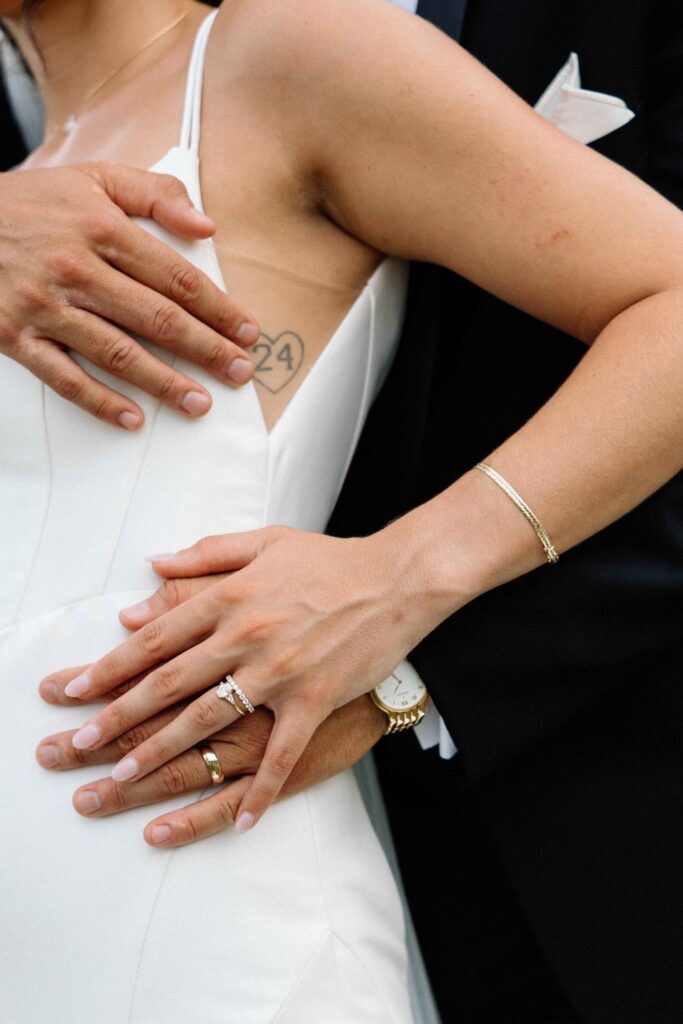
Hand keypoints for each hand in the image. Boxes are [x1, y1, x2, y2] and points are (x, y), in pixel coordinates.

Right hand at [0, 162, 259, 427]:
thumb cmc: (30, 202)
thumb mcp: (92, 178)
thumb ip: (154, 193)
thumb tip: (207, 224)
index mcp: (100, 228)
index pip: (175, 276)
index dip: (218, 308)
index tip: (248, 331)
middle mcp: (76, 269)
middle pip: (156, 319)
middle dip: (206, 349)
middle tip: (241, 373)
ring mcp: (44, 307)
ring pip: (117, 354)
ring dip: (164, 383)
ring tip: (199, 403)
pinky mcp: (16, 337)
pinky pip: (64, 378)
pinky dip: (100, 402)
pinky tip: (132, 419)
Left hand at [43, 523, 440, 833]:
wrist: (397, 580)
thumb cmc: (330, 560)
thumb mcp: (265, 541)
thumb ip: (205, 555)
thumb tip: (150, 569)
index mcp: (230, 596)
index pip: (155, 636)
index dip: (110, 665)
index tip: (74, 690)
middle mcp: (246, 635)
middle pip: (168, 681)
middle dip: (117, 716)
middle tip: (76, 745)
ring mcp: (280, 672)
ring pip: (207, 718)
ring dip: (161, 752)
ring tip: (122, 780)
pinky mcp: (314, 701)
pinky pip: (281, 756)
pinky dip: (259, 791)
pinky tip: (239, 822)